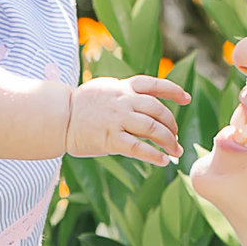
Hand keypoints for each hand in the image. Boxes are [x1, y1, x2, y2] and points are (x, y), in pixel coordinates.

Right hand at [68, 72, 188, 166]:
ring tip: (175, 151)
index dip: (173, 90)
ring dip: (168, 141)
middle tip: (175, 136)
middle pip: (158, 110)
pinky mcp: (111, 139)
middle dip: (171, 124)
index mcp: (123, 87)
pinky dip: (154, 155)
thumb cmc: (81, 105)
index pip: (154, 84)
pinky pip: (138, 148)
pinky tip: (163, 161)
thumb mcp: (105, 89)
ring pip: (152, 129)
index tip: (186, 98)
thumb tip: (144, 97)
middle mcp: (123, 101)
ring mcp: (117, 120)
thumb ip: (124, 92)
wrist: (60, 117)